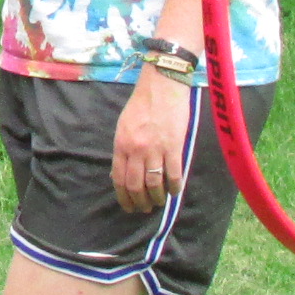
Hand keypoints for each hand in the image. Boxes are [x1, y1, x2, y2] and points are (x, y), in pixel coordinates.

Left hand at [111, 70, 194, 213]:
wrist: (162, 85)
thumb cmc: (142, 103)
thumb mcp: (124, 125)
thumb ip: (123, 149)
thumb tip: (123, 172)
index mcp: (121, 144)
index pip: (119, 179)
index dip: (124, 197)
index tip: (129, 206)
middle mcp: (136, 150)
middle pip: (136, 186)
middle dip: (139, 202)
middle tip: (144, 209)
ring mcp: (155, 149)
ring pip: (154, 184)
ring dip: (156, 198)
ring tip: (159, 202)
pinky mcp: (174, 147)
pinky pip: (174, 175)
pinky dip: (175, 187)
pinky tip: (175, 192)